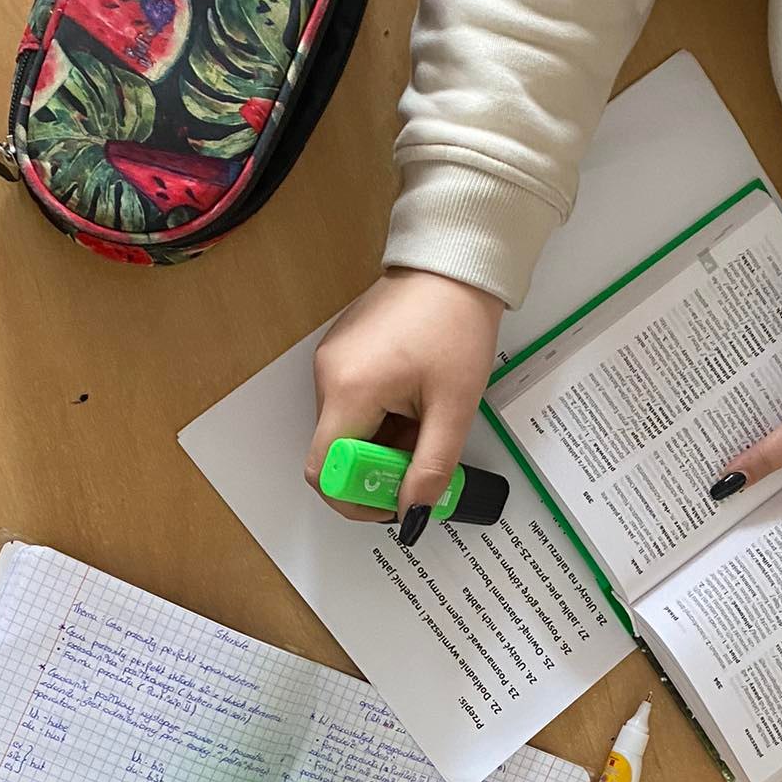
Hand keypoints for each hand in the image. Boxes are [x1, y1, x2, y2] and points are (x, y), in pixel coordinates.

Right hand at [307, 270, 504, 544]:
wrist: (454, 265)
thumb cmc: (456, 325)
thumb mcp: (454, 408)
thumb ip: (431, 469)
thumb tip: (412, 517)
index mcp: (348, 390)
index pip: (325, 472)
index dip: (356, 499)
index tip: (394, 500)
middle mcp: (327, 376)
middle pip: (337, 454)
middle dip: (377, 470)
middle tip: (422, 459)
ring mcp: (330, 363)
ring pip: (347, 430)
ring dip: (383, 443)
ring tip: (425, 419)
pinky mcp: (342, 354)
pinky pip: (352, 404)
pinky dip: (380, 419)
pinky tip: (414, 401)